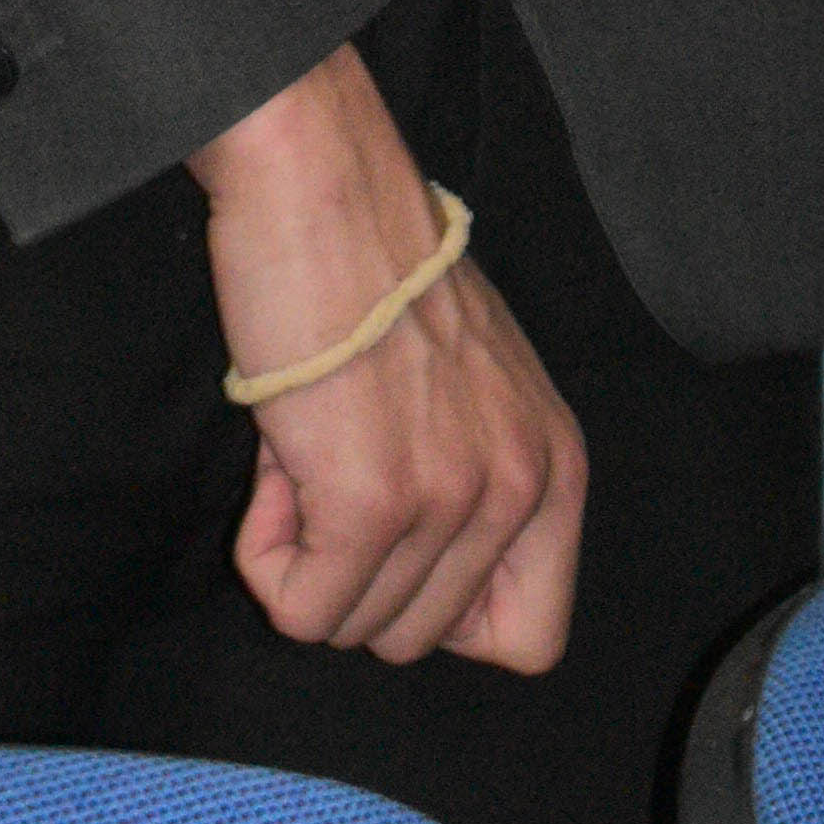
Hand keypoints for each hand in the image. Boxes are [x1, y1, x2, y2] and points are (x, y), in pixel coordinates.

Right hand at [194, 48, 583, 670]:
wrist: (320, 181)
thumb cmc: (374, 263)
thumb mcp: (474, 382)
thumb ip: (473, 479)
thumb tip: (404, 584)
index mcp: (556, 463)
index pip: (533, 639)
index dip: (446, 610)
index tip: (398, 539)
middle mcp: (521, 489)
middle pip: (418, 641)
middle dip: (354, 569)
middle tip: (331, 459)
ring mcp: (451, 500)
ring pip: (353, 628)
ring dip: (305, 549)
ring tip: (307, 441)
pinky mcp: (372, 501)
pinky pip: (301, 610)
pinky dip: (266, 553)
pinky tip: (277, 459)